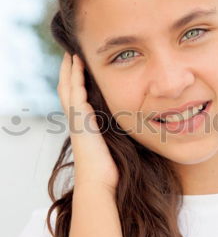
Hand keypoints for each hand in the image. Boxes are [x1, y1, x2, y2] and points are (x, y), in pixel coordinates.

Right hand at [57, 52, 118, 194]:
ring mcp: (75, 119)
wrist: (100, 182)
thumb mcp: (112, 143)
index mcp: (82, 125)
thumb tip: (132, 124)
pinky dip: (76, 77)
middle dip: (68, 72)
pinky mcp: (79, 120)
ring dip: (69, 70)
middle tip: (70, 54)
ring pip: (67, 88)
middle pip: (66, 89)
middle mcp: (75, 120)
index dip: (74, 81)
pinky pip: (75, 93)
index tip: (78, 66)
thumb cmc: (109, 168)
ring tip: (72, 54)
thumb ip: (114, 131)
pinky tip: (78, 64)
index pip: (74, 97)